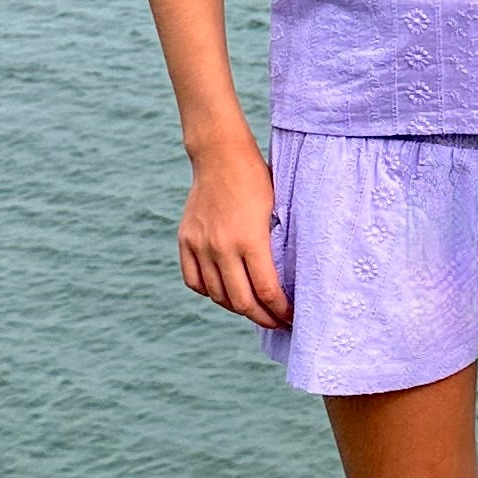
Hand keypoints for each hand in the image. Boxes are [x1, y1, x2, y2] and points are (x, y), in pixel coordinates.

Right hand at [178, 133, 289, 326]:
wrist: (221, 155)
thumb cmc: (257, 180)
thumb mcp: (276, 212)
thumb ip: (276, 248)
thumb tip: (286, 283)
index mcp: (250, 240)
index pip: (267, 292)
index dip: (281, 311)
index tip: (292, 317)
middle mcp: (222, 247)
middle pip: (242, 302)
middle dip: (263, 318)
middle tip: (277, 322)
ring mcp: (200, 245)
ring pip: (217, 295)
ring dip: (237, 307)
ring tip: (253, 308)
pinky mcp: (185, 240)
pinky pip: (194, 281)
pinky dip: (209, 292)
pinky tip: (225, 291)